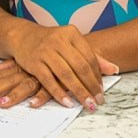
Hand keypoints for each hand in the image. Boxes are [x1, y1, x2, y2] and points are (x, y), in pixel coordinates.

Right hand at [0, 25, 118, 109]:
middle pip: (79, 66)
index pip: (89, 57)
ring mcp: (45, 51)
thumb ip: (92, 56)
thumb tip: (114, 69)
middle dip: (90, 86)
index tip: (101, 90)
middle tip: (98, 100)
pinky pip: (48, 80)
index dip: (97, 75)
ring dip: (78, 91)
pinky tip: (67, 102)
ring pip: (65, 74)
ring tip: (87, 104)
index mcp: (71, 33)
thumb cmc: (51, 41)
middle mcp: (58, 40)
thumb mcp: (71, 43)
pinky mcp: (33, 62)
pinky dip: (58, 93)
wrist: (23, 36)